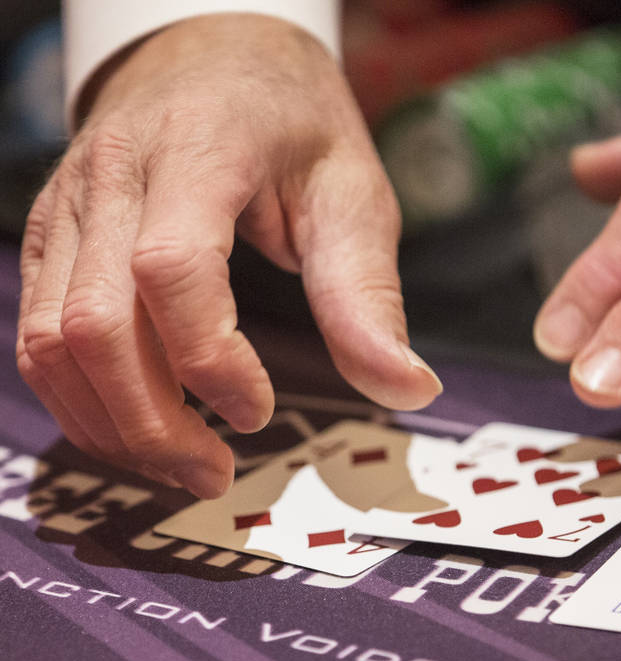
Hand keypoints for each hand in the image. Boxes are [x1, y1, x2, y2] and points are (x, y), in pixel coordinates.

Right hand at [16, 14, 441, 497]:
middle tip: (216, 473)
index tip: (260, 411)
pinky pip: (37, 335)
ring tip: (182, 464)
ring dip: (111, 425)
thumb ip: (368, 293)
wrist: (213, 53)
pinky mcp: (52, 238)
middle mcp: (114, 177)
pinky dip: (81, 400)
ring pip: (50, 342)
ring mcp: (68, 207)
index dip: (211, 357)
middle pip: (94, 323)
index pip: (171, 267)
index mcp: (200, 151)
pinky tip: (139, 430)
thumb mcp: (352, 191)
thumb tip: (409, 390)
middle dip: (153, 422)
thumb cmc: (293, 123)